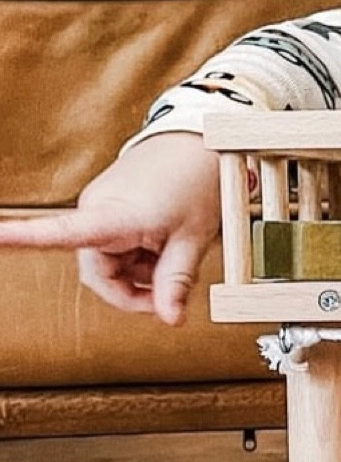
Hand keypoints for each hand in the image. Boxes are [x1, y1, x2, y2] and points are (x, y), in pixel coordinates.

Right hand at [0, 132, 222, 325]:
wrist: (199, 141)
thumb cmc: (196, 182)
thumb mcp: (193, 239)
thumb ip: (176, 281)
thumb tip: (170, 320)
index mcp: (113, 215)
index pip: (60, 233)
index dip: (20, 238)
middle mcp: (95, 209)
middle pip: (100, 274)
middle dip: (133, 290)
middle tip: (170, 294)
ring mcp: (98, 207)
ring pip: (108, 264)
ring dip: (138, 273)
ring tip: (171, 253)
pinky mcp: (106, 206)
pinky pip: (113, 246)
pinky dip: (137, 256)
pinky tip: (161, 243)